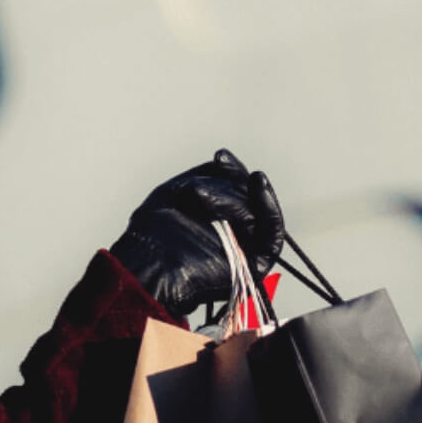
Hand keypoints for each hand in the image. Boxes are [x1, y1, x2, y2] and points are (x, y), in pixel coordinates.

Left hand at [109, 149, 284, 317]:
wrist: (148, 267)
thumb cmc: (154, 234)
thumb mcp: (176, 192)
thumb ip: (205, 176)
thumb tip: (226, 162)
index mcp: (214, 219)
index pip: (235, 190)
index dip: (231, 171)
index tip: (221, 156)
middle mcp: (233, 233)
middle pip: (248, 198)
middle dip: (230, 183)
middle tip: (205, 181)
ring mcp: (247, 248)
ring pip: (258, 212)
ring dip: (238, 194)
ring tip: (203, 195)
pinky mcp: (257, 264)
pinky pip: (273, 234)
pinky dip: (269, 208)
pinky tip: (258, 185)